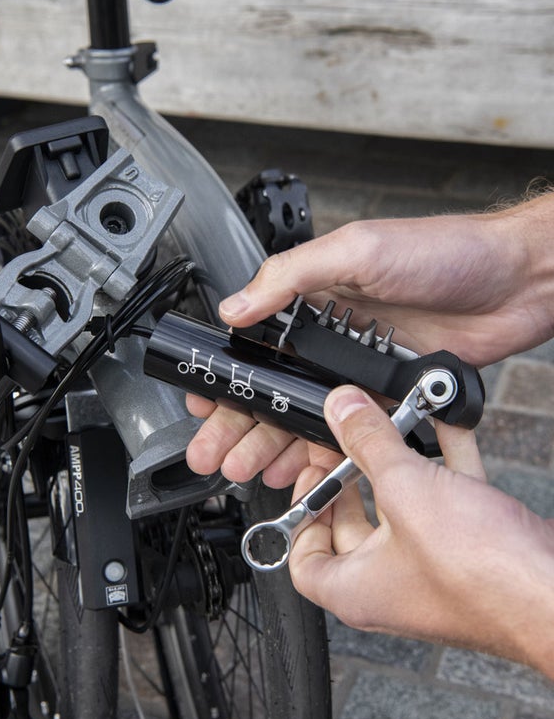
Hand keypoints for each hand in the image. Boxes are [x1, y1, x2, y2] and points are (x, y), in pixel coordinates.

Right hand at [186, 197, 553, 485]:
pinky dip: (322, 449)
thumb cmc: (447, 250)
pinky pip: (350, 428)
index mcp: (317, 293)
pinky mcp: (392, 390)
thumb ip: (292, 275)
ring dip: (274, 442)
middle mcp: (335, 333)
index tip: (202, 399)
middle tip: (212, 452)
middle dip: (238, 421)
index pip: (256, 338)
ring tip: (246, 468)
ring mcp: (362, 365)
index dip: (228, 371)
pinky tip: (300, 467)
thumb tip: (237, 304)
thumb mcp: (358, 250)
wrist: (517, 280)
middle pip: (275, 386)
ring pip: (307, 413)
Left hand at [289, 385, 553, 676]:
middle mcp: (392, 583)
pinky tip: (445, 422)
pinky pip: (446, 498)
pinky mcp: (472, 549)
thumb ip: (370, 443)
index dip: (301, 514)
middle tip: (347, 436)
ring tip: (393, 418)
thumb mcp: (407, 491)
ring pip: (404, 507)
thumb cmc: (483, 574)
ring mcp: (433, 566)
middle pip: (353, 526)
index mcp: (357, 589)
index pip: (304, 561)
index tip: (312, 474)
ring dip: (400, 460)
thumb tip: (341, 409)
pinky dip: (443, 461)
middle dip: (351, 475)